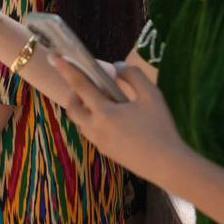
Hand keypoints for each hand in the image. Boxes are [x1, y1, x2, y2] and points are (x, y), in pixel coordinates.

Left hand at [52, 57, 183, 182]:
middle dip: (74, 96)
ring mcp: (98, 142)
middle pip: (72, 108)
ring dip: (85, 110)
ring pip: (81, 123)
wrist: (168, 166)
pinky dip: (95, 123)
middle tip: (89, 88)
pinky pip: (92, 134)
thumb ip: (133, 76)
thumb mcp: (152, 96)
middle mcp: (94, 127)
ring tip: (105, 104)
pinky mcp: (106, 153)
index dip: (67, 69)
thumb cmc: (161, 128)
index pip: (80, 85)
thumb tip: (118, 67)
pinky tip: (115, 122)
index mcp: (103, 112)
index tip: (55, 57)